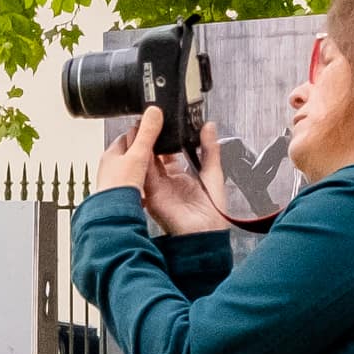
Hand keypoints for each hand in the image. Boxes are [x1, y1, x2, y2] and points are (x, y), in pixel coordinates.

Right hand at [101, 107, 223, 236]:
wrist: (208, 231)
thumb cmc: (214, 210)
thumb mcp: (213, 172)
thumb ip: (209, 148)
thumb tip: (209, 127)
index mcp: (181, 178)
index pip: (167, 155)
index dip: (164, 140)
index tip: (162, 124)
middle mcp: (167, 183)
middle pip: (154, 157)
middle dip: (151, 141)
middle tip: (147, 121)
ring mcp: (158, 189)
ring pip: (146, 163)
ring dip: (143, 147)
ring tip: (139, 128)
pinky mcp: (152, 195)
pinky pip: (144, 175)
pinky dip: (141, 160)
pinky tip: (140, 146)